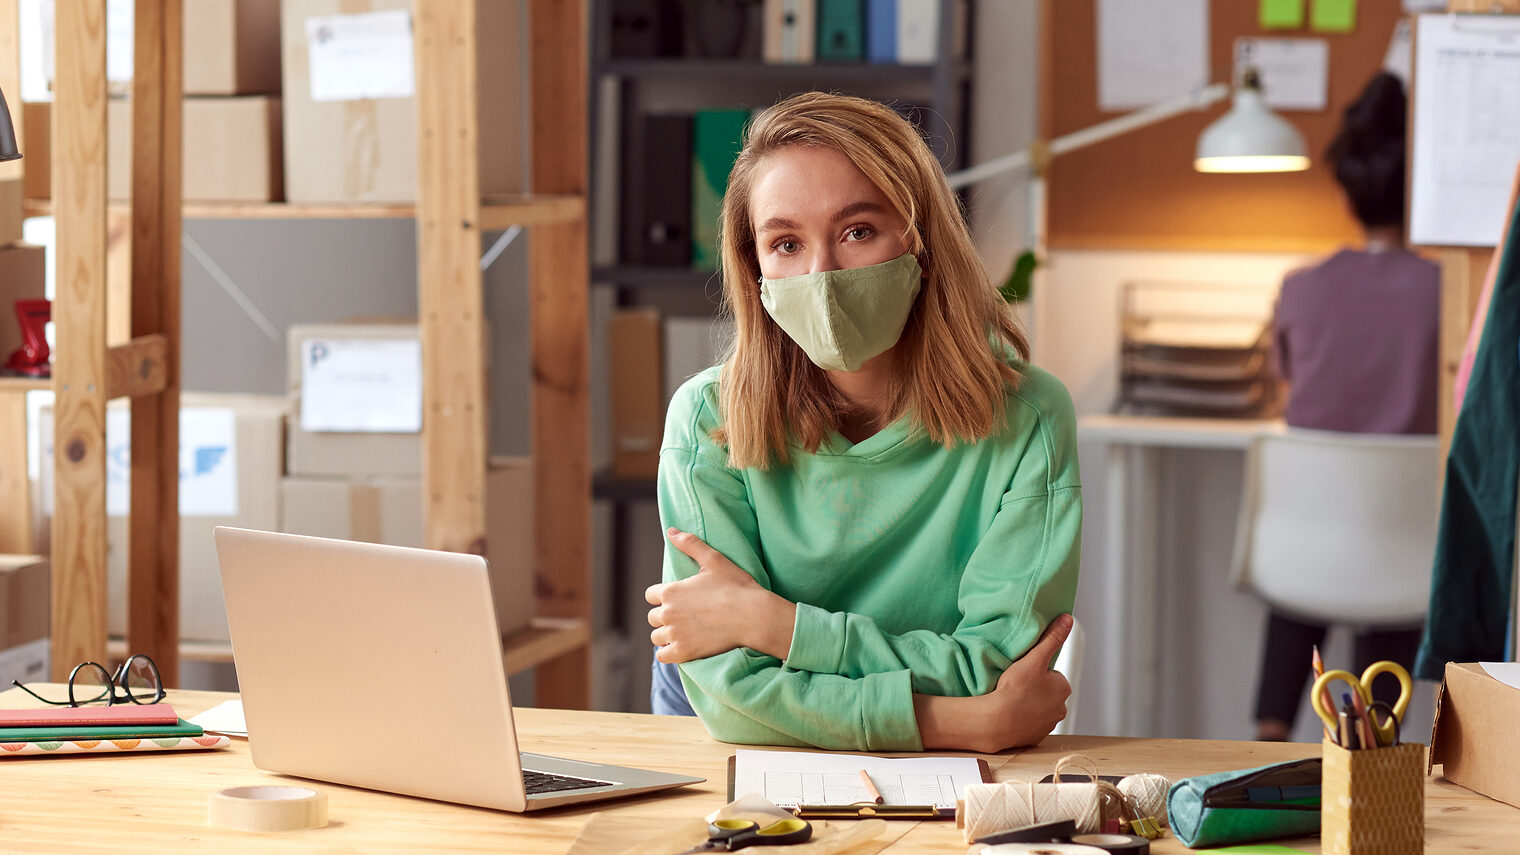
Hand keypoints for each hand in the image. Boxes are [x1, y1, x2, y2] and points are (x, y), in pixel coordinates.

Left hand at [646, 528, 795, 663]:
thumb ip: (690, 544)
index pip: (651, 595)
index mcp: (671, 591)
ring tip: (682, 632)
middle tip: (684, 616)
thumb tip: (671, 531)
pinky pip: (663, 656)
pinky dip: (669, 652)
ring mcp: (675, 634)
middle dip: (664, 615)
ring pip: (656, 637)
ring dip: (666, 635)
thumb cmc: (736, 586)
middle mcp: (668, 613)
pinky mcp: (684, 652)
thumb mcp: (714, 559)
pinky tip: (682, 646)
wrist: (753, 615)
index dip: (663, 595)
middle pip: (653, 617)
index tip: (678, 598)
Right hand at [980, 615, 1073, 747]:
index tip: (1022, 673)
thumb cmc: (1015, 689)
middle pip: (1046, 692)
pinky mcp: (1035, 737)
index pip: (1051, 674)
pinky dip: (1022, 719)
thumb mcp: (1034, 658)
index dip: (1035, 671)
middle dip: (1034, 688)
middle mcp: (1061, 709)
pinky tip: (1011, 714)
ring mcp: (1048, 725)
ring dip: (1028, 704)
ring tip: (1011, 700)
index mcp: (1063, 688)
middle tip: (1015, 685)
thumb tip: (1068, 619)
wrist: (996, 722)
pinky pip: (1029, 724)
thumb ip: (1051, 638)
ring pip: (1038, 708)